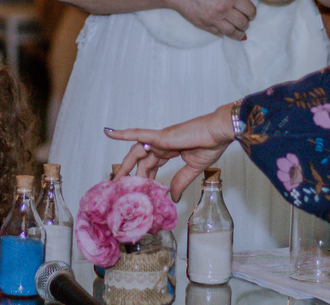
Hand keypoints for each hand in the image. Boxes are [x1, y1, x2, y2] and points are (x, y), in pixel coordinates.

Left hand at [105, 103, 236, 200]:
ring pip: (136, 151)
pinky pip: (138, 134)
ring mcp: (160, 139)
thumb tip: (173, 197)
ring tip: (116, 178)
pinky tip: (110, 132)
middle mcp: (162, 143)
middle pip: (141, 159)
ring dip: (125, 164)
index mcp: (170, 149)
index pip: (152, 164)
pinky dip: (123, 133)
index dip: (144, 176)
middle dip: (131, 173)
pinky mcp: (161, 136)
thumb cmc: (211, 145)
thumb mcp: (193, 168)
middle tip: (121, 188)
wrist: (219, 132)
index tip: (139, 189)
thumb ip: (181, 181)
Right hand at [169, 0, 255, 39]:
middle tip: (245, 22)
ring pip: (232, 32)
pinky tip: (226, 31)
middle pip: (243, 23)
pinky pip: (219, 34)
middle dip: (246, 23)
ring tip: (240, 33)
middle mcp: (223, 9)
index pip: (250, 10)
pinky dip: (225, 34)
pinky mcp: (205, 25)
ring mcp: (214, 19)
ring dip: (239, 33)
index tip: (250, 14)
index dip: (252, 13)